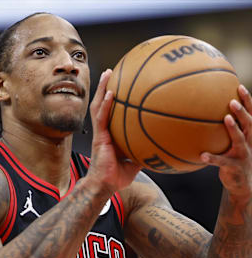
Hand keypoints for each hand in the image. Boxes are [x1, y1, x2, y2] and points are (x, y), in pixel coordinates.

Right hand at [87, 69, 140, 193]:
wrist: (104, 185)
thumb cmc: (117, 176)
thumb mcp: (135, 162)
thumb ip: (144, 152)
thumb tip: (160, 147)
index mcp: (110, 135)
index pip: (109, 112)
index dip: (111, 98)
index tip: (119, 84)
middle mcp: (103, 131)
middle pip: (102, 104)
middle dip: (104, 87)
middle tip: (111, 71)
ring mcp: (100, 133)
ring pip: (98, 106)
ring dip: (101, 89)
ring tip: (107, 73)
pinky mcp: (99, 138)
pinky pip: (101, 118)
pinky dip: (106, 105)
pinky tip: (111, 93)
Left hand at [201, 85, 251, 198]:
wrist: (242, 183)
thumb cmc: (234, 158)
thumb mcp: (232, 144)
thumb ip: (224, 131)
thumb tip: (202, 116)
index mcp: (249, 134)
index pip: (251, 113)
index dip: (247, 100)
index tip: (239, 86)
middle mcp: (250, 141)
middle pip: (249, 123)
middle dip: (242, 111)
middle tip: (232, 101)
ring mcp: (243, 154)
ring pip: (240, 139)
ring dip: (233, 128)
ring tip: (225, 118)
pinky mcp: (234, 166)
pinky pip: (222, 161)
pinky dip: (212, 158)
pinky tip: (201, 155)